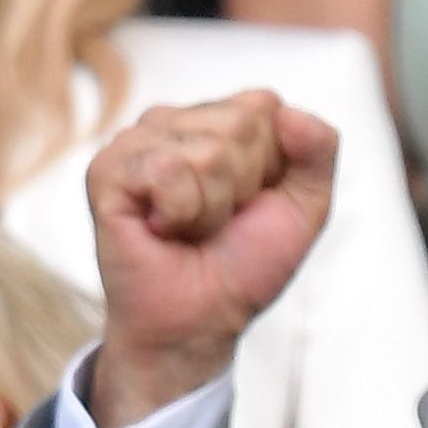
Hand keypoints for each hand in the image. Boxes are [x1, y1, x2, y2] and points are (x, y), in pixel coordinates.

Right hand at [83, 92, 340, 427]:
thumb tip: (292, 112)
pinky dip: (179, 214)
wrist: (200, 321)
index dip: (271, 166)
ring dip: (211, 209)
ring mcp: (136, 141)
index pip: (264, 105)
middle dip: (241, 189)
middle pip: (238, 127)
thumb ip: (319, 152)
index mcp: (219, 119)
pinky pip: (166, 171)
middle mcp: (175, 120)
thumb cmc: (243, 265)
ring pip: (205, 153)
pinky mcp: (107, 170)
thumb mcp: (305, 209)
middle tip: (216, 223)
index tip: (250, 202)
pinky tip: (162, 229)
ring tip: (191, 229)